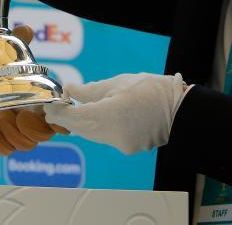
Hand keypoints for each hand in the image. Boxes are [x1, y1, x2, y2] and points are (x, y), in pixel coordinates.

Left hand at [0, 24, 68, 155]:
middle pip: (42, 137)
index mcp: (41, 101)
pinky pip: (3, 150)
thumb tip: (25, 29)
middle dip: (29, 129)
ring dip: (11, 135)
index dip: (59, 124)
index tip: (47, 116)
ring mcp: (15, 132)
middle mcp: (31, 120)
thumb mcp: (8, 53)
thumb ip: (18, 42)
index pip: (60, 120)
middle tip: (13, 113)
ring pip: (23, 146)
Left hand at [44, 72, 189, 154]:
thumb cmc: (151, 90)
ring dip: (81, 123)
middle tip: (57, 107)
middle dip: (67, 118)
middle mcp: (111, 134)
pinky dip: (97, 128)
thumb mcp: (117, 83)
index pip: (71, 117)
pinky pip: (105, 138)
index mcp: (106, 115)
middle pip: (80, 128)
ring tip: (73, 110)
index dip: (57, 112)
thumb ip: (89, 90)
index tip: (48, 105)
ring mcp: (120, 144)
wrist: (183, 110)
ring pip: (91, 135)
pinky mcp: (128, 147)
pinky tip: (96, 117)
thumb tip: (69, 91)